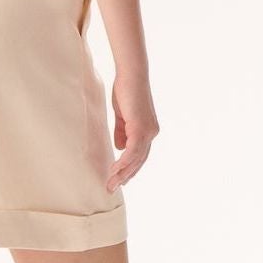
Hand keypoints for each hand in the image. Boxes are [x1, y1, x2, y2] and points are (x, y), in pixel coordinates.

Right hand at [105, 71, 157, 192]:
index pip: (140, 155)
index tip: (119, 179)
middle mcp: (152, 133)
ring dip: (123, 173)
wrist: (132, 74)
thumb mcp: (122, 115)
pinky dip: (123, 162)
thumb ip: (122, 131)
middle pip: (139, 161)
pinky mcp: (141, 128)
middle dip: (126, 176)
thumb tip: (119, 148)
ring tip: (111, 183)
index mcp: (148, 130)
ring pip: (136, 159)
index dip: (129, 168)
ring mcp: (148, 131)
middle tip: (112, 187)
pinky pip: (132, 151)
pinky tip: (115, 170)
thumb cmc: (126, 90)